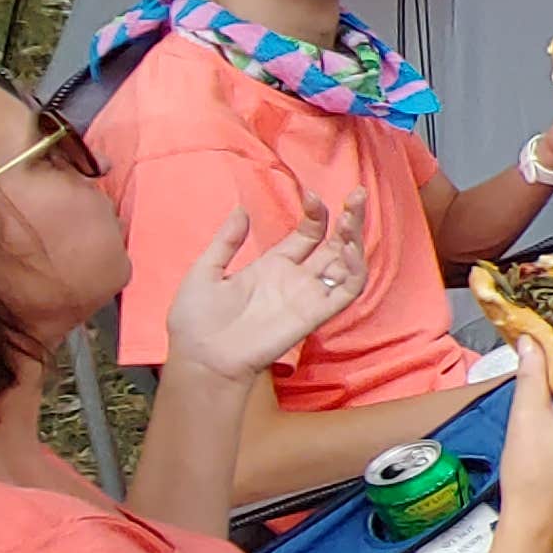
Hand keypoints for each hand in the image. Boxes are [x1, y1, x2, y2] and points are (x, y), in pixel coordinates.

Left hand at [158, 197, 369, 381]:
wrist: (201, 358)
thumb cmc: (196, 321)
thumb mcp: (204, 271)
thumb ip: (226, 241)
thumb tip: (241, 209)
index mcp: (273, 266)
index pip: (309, 234)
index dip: (316, 214)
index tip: (312, 195)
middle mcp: (296, 279)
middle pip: (335, 244)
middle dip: (350, 219)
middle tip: (357, 194)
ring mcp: (308, 296)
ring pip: (346, 264)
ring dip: (355, 239)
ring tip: (352, 217)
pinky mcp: (315, 314)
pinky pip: (346, 291)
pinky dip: (354, 270)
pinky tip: (348, 249)